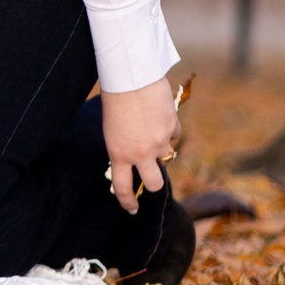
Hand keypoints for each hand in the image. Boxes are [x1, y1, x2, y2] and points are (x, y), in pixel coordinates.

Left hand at [101, 77, 180, 214]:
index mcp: (118, 154)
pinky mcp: (172, 127)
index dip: (127, 202)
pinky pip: (174, 134)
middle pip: (154, 184)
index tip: (132, 209)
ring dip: (160, 146)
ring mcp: (159, 141)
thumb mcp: (111, 129)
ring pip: (166, 155)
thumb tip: (136, 160)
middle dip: (153, 182)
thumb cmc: (114, 99)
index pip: (122, 188)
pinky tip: (158, 113)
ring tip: (148, 124)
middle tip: (150, 173)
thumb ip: (123, 147)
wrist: (129, 75)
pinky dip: (168, 128)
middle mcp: (140, 153)